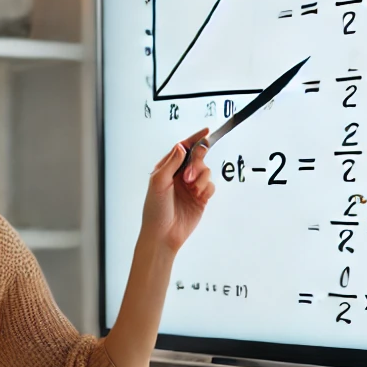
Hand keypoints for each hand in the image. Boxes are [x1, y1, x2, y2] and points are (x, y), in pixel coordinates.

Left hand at [140, 128, 215, 253]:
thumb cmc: (155, 210)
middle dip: (196, 163)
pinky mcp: (201, 198)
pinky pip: (211, 186)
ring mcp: (191, 187)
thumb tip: (181, 147)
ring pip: (206, 171)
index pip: (182, 148)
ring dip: (201, 177)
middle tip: (189, 174)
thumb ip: (171, 163)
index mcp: (167, 169)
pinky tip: (199, 196)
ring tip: (191, 189)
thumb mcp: (158, 182)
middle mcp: (180, 176)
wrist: (163, 235)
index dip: (194, 139)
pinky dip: (207, 188)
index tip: (206, 132)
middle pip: (197, 157)